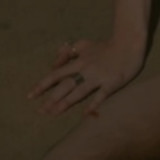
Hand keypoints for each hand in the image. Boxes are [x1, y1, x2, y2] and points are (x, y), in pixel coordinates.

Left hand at [28, 36, 143, 115]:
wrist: (128, 44)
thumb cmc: (105, 46)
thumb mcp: (84, 44)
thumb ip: (69, 52)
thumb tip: (55, 64)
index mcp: (78, 62)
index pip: (56, 74)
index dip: (42, 85)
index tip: (30, 96)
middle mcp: (85, 70)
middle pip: (65, 86)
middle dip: (51, 99)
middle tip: (40, 111)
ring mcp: (98, 78)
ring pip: (79, 92)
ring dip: (65, 103)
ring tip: (53, 113)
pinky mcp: (111, 83)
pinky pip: (100, 96)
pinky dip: (92, 105)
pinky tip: (84, 114)